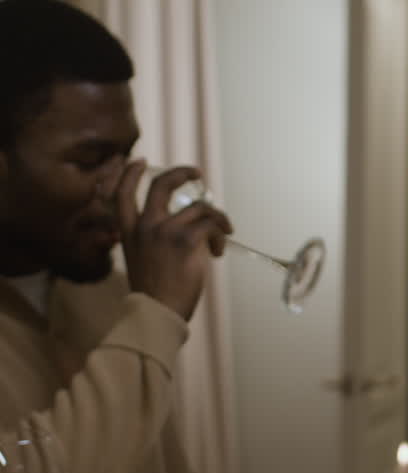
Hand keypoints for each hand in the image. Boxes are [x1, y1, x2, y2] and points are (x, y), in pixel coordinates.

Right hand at [116, 161, 233, 319]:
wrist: (156, 312)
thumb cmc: (155, 293)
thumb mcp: (144, 259)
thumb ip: (157, 239)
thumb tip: (190, 225)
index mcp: (129, 231)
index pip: (122, 193)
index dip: (130, 173)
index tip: (141, 160)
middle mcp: (144, 226)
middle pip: (162, 185)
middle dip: (182, 173)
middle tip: (197, 173)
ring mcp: (164, 231)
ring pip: (200, 208)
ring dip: (217, 221)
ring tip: (219, 242)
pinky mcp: (185, 240)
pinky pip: (211, 224)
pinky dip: (221, 236)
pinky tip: (219, 252)